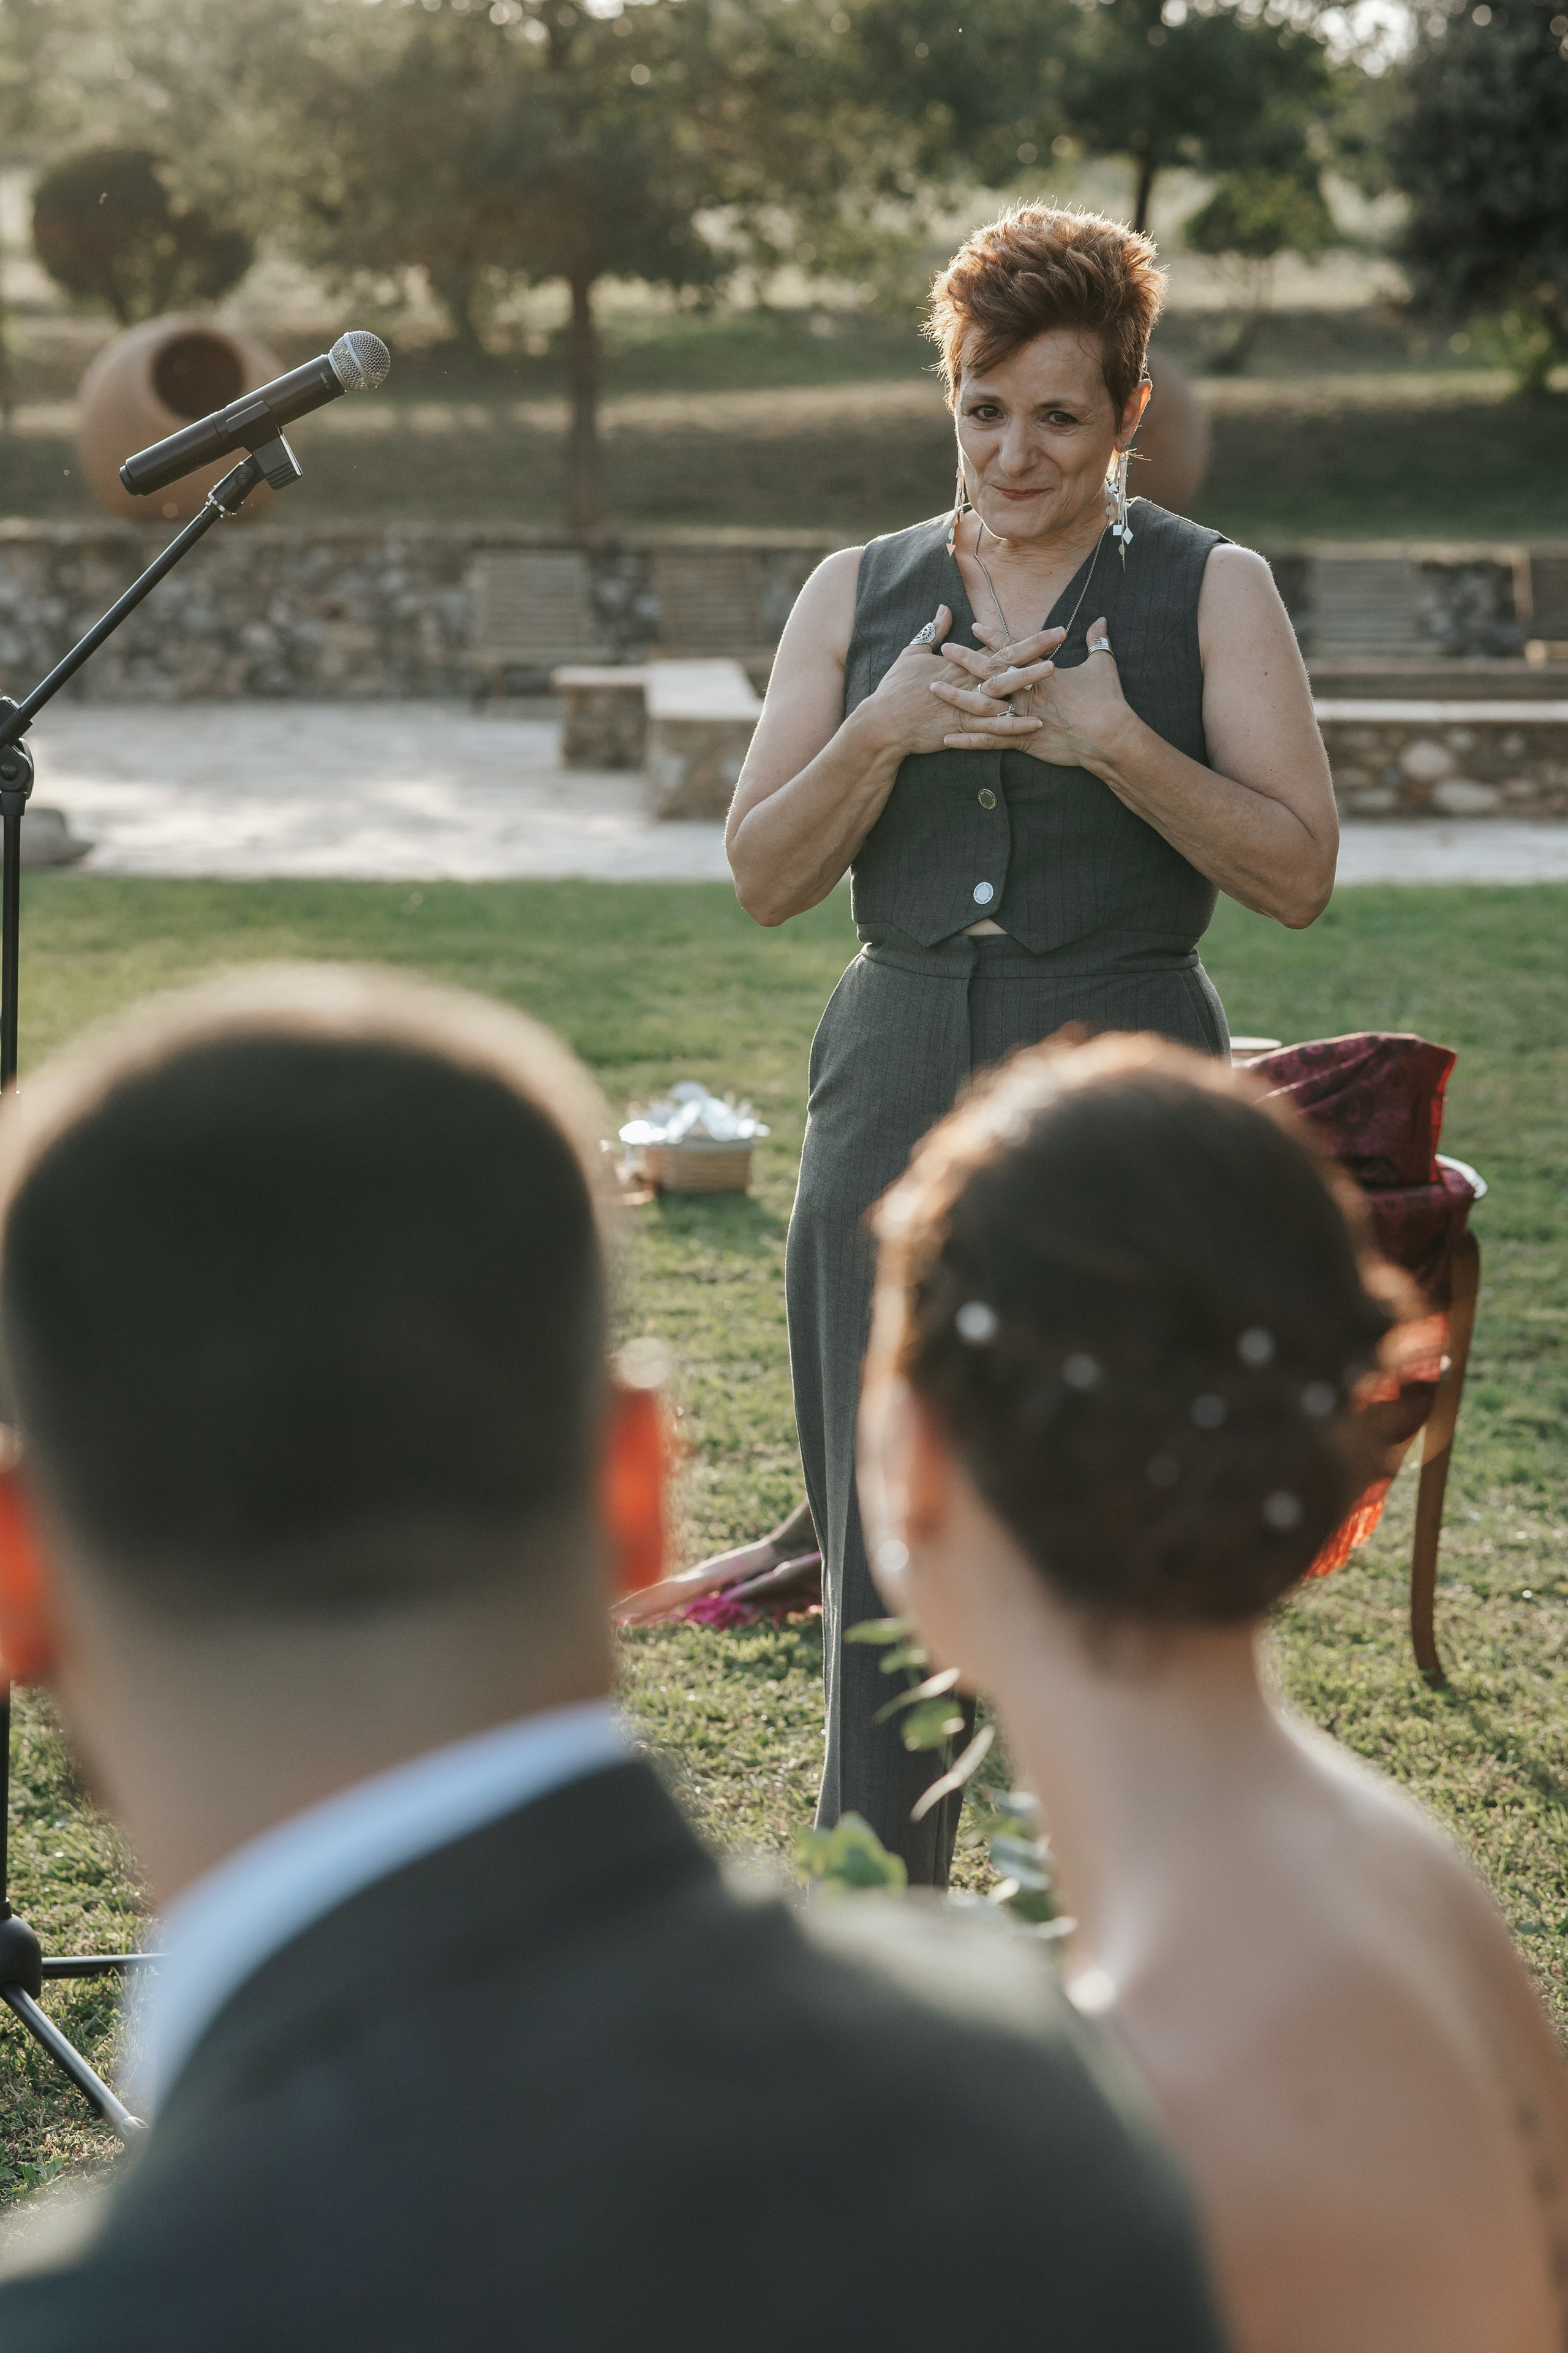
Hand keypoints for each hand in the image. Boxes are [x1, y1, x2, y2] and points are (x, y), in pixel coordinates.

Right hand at [866, 606, 1041, 759]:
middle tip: (1060, 635)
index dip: (1025, 638)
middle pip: (1005, 660)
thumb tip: (946, 608)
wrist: (881, 722)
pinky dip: (1013, 725)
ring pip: (1002, 690)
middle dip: (1034, 648)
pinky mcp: (960, 728)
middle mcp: (965, 680)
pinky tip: (1035, 723)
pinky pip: (992, 728)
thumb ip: (933, 631)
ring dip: (1027, 681)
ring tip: (1052, 672)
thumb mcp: (912, 654)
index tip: (1052, 631)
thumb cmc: (895, 689)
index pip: (998, 646)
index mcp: (959, 663)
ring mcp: (964, 705)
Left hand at [931, 616, 1134, 774]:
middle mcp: (1027, 691)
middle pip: (990, 672)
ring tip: (934, 688)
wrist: (1109, 736)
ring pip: (982, 705)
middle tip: (945, 650)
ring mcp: (1022, 716)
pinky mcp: (1022, 740)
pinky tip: (946, 740)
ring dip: (957, 696)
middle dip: (965, 660)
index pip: (1013, 650)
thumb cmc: (1107, 701)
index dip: (993, 637)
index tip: (974, 626)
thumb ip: (1097, 642)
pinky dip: (967, 741)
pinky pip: (989, 741)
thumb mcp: (1103, 666)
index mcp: (1042, 672)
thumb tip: (1100, 619)